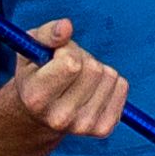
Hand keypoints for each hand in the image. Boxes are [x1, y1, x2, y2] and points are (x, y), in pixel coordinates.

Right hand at [0, 20, 126, 140]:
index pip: (71, 64)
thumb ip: (48, 34)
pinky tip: (93, 88)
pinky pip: (122, 87)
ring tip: (79, 78)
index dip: (68, 50)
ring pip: (110, 77)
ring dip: (97, 70)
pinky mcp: (103, 128)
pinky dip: (111, 81)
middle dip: (84, 59)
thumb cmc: (36, 71)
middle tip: (69, 67)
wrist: (40, 112)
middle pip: (93, 70)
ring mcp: (83, 126)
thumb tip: (66, 27)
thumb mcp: (32, 47)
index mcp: (36, 98)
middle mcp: (59, 118)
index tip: (57, 55)